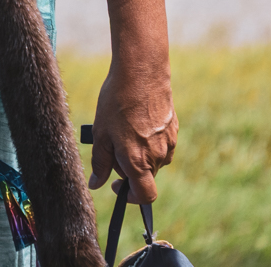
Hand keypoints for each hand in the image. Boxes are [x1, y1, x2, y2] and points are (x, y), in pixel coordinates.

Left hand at [88, 63, 177, 202]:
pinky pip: (161, 144)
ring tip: (123, 127)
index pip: (145, 195)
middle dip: (128, 168)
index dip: (131, 197)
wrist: (142, 73)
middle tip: (112, 144)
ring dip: (139, 153)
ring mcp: (169, 143)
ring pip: (153, 159)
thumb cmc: (117, 102)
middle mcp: (158, 156)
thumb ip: (100, 162)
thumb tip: (96, 184)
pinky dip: (148, 140)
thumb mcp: (101, 133)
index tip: (116, 186)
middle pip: (145, 175)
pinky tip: (136, 119)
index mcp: (139, 161)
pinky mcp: (174, 129)